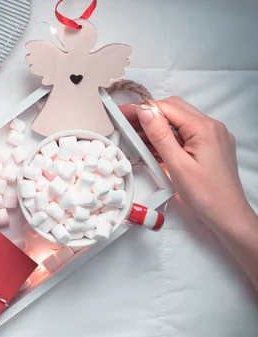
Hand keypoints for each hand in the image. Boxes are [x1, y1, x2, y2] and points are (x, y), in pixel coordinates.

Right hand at [120, 97, 257, 289]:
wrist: (228, 216)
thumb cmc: (204, 195)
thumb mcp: (177, 165)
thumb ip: (161, 136)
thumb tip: (146, 111)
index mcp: (204, 128)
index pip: (168, 107)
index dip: (142, 108)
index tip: (120, 113)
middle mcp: (212, 127)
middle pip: (174, 110)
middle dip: (148, 115)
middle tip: (124, 124)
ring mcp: (213, 136)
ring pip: (179, 122)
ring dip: (157, 127)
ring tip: (134, 137)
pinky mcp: (211, 146)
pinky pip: (186, 134)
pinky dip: (168, 138)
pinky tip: (152, 147)